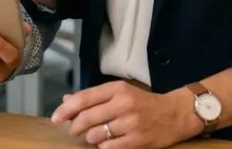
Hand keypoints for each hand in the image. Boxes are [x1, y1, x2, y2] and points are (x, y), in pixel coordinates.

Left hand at [52, 82, 200, 148]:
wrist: (175, 114)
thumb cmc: (143, 102)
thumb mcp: (120, 92)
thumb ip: (93, 96)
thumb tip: (66, 100)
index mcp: (118, 89)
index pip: (84, 98)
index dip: (66, 110)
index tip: (56, 118)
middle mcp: (123, 104)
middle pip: (86, 118)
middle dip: (75, 127)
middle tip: (74, 130)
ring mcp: (130, 124)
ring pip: (95, 135)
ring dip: (89, 137)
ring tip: (95, 135)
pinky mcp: (137, 141)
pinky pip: (108, 147)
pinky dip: (103, 146)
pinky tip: (107, 142)